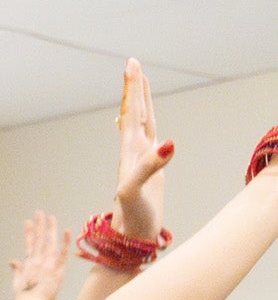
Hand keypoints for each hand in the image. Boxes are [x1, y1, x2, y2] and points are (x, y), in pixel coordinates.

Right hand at [8, 210, 66, 299]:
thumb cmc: (24, 298)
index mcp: (28, 264)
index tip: (28, 221)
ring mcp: (47, 264)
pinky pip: (62, 253)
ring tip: (50, 216)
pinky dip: (64, 242)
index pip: (29, 244)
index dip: (29, 232)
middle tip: (39, 212)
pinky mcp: (56, 269)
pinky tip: (66, 231)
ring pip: (49, 242)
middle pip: (38, 239)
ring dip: (49, 228)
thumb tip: (13, 261)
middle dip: (39, 225)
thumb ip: (17, 270)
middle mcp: (37, 261)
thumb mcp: (17, 283)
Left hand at [112, 59, 172, 242]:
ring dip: (140, 102)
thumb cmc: (131, 216)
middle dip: (134, 88)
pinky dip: (148, 124)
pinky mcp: (150, 169)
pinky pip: (149, 139)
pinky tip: (146, 122)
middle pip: (134, 112)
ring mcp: (141, 159)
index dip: (132, 89)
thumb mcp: (136, 190)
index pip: (130, 112)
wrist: (130, 237)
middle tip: (132, 63)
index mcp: (129, 152)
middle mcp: (132, 152)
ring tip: (140, 82)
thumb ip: (150, 166)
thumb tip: (169, 142)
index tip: (131, 64)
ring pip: (141, 123)